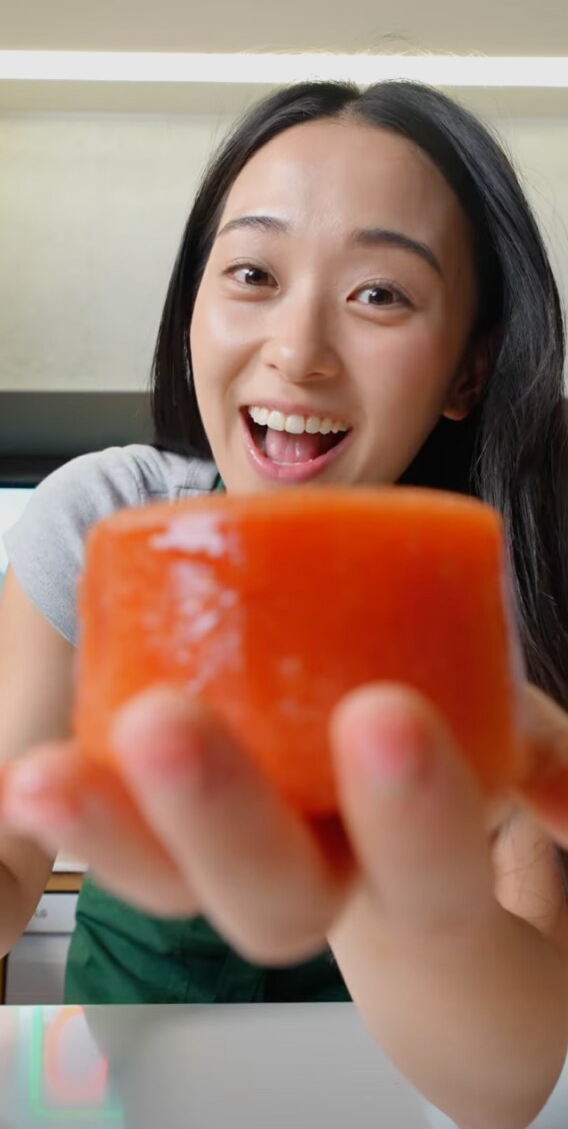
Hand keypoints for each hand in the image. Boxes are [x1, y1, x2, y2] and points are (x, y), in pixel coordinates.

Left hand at [0, 681, 565, 963]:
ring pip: (171, 883)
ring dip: (108, 830)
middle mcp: (319, 882)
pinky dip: (68, 812)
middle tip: (172, 727)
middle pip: (272, 899)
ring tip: (46, 779)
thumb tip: (563, 797)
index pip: (423, 878)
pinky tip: (29, 779)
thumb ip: (538, 755)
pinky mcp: (166, 817)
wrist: (372, 784)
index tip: (386, 720)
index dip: (408, 818)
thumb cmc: (441, 754)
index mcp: (417, 881)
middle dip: (222, 820)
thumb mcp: (505, 748)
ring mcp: (234, 860)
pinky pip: (115, 831)